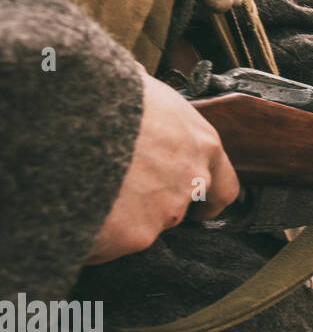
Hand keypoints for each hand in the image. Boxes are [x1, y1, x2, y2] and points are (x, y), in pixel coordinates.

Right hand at [86, 73, 239, 263]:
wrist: (68, 114)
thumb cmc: (104, 93)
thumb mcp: (140, 87)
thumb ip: (150, 107)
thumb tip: (137, 88)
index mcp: (201, 144)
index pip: (224, 187)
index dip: (208, 201)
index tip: (200, 209)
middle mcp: (192, 181)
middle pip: (176, 206)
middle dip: (150, 204)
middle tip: (116, 191)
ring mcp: (164, 210)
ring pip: (142, 225)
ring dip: (119, 217)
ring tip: (84, 190)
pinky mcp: (133, 235)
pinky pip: (109, 244)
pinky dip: (92, 236)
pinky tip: (70, 210)